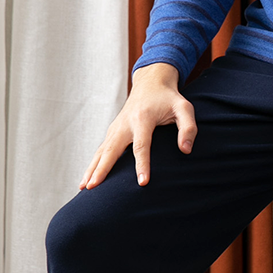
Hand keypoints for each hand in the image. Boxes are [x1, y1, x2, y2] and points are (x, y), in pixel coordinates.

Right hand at [81, 62, 195, 189]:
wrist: (150, 83)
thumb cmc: (169, 99)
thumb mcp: (184, 108)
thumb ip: (188, 128)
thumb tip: (186, 150)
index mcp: (143, 118)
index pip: (141, 145)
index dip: (142, 164)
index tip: (142, 182)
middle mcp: (125, 123)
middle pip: (112, 149)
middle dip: (103, 169)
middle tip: (94, 186)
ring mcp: (116, 127)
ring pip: (102, 151)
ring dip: (92, 169)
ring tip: (84, 188)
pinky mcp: (112, 131)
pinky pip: (101, 150)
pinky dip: (93, 164)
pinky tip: (87, 180)